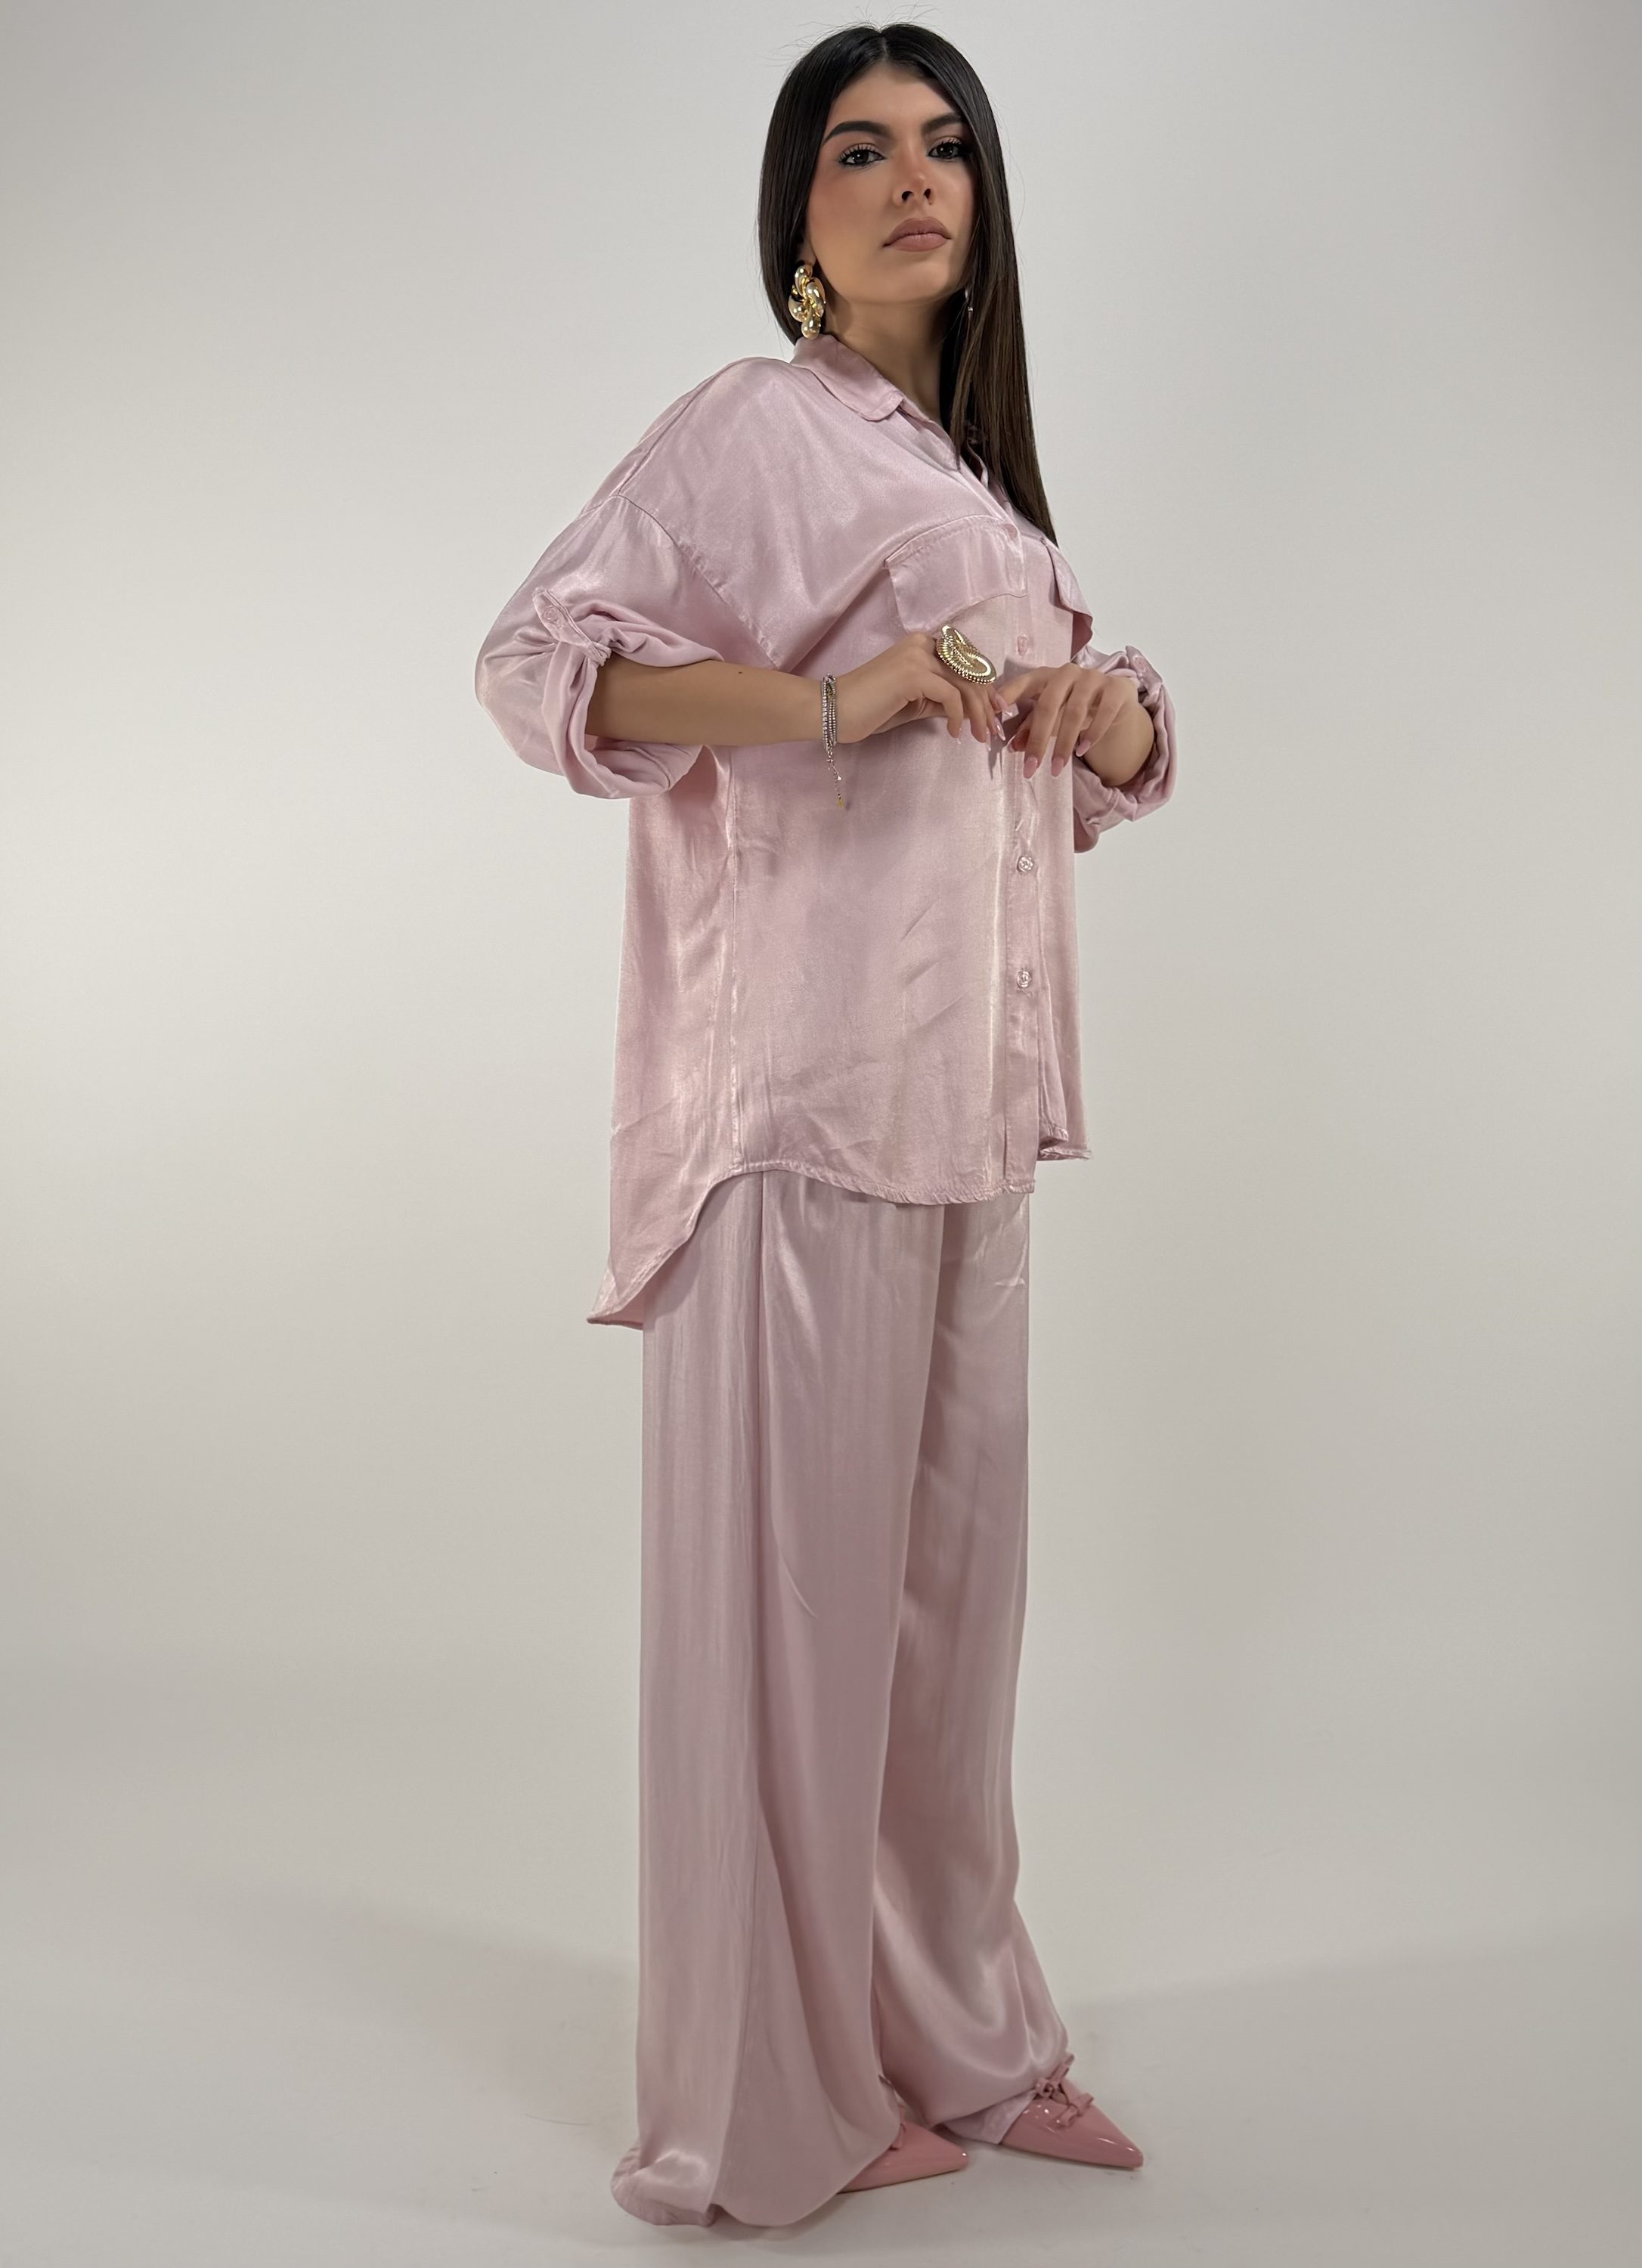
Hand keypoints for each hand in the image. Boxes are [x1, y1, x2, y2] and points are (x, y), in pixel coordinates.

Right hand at [833, 633, 999, 748]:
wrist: (834, 710)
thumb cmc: (870, 708)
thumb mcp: (916, 703)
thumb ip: (943, 700)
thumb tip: (974, 709)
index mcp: (924, 643)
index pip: (968, 661)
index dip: (985, 687)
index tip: (993, 713)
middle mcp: (923, 643)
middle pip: (972, 672)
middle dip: (987, 703)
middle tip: (992, 731)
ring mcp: (918, 656)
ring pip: (966, 684)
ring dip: (978, 714)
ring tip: (979, 737)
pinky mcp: (913, 674)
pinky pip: (951, 696)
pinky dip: (958, 717)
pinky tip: (953, 733)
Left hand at [995, 663, 1140, 778]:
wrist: (1115, 698)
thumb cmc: (1074, 705)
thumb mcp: (1052, 715)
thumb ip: (1031, 727)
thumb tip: (1013, 747)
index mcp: (1046, 676)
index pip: (1024, 682)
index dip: (1009, 693)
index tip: (995, 709)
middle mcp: (1068, 673)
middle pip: (1048, 704)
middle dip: (1038, 739)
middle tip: (1030, 767)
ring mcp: (1093, 678)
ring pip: (1075, 712)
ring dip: (1064, 743)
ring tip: (1056, 768)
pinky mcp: (1115, 688)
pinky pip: (1104, 712)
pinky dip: (1092, 733)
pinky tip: (1082, 750)